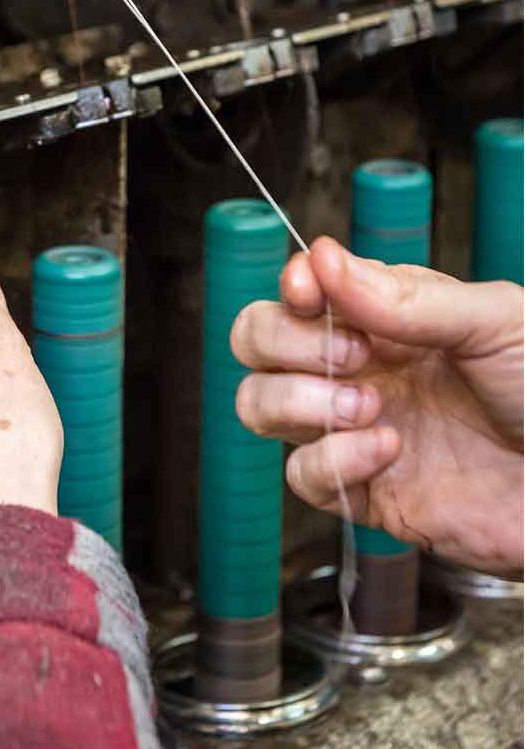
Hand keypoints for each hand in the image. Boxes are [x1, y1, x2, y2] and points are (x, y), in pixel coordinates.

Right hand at [231, 236, 523, 574]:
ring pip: (258, 405)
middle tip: (353, 355)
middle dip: (282, 342)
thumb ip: (402, 298)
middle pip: (256, 340)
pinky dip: (334, 461)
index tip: (309, 293)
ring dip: (297, 400)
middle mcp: (359, 367)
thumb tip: (322, 256)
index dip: (292, 287)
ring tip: (366, 405)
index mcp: (385, 315)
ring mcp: (354, 429)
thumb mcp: (493, 321)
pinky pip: (304, 476)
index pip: (300, 289)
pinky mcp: (365, 492)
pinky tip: (388, 450)